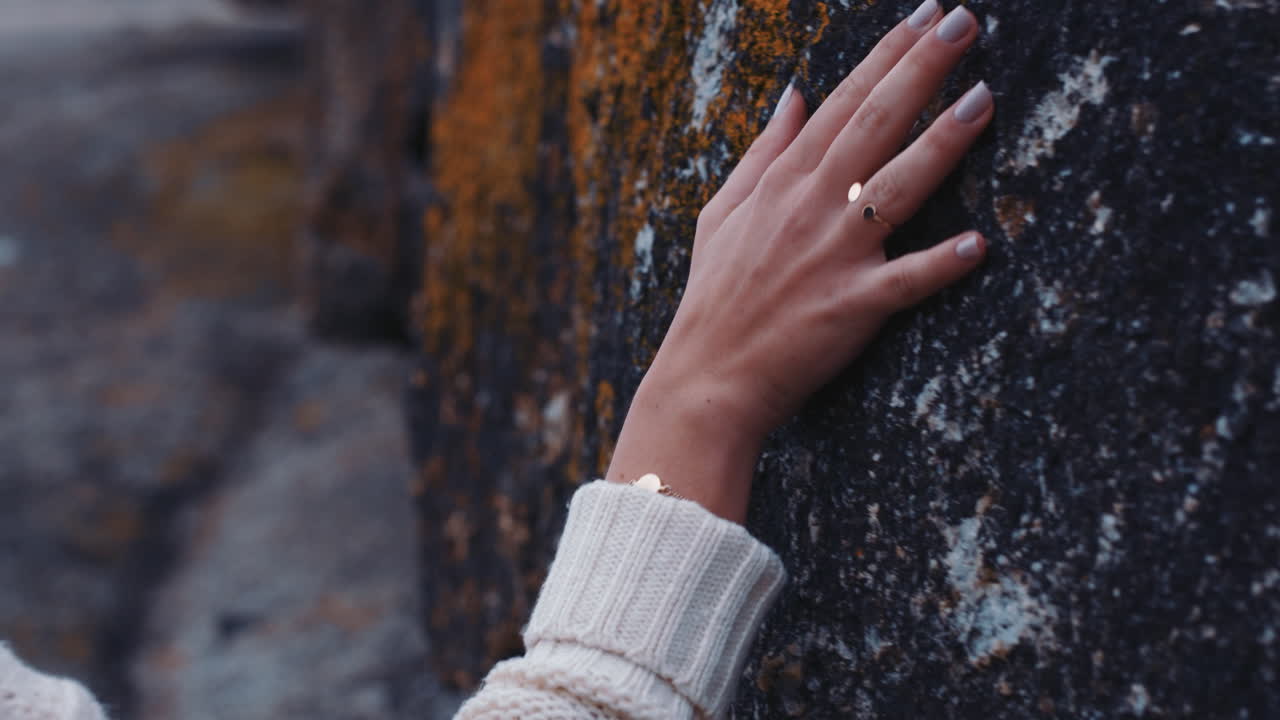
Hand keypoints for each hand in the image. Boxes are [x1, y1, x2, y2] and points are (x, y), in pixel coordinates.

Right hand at [608, 2, 992, 521]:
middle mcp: (810, 209)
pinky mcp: (849, 308)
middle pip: (874, 125)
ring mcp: (831, 257)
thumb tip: (794, 93)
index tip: (927, 16)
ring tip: (983, 100)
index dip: (888, 55)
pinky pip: (901, 283)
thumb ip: (763, 151)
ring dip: (940, 144)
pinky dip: (937, 265)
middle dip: (922, 69)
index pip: (843, 103)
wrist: (706, 378)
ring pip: (894, 189)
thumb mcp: (722, 212)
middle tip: (966, 24)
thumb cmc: (715, 296)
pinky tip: (977, 243)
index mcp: (783, 183)